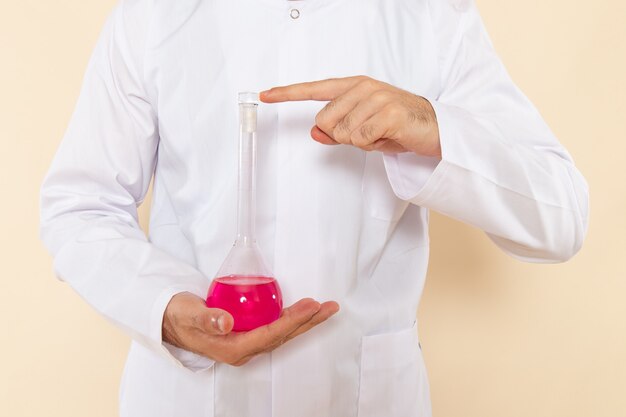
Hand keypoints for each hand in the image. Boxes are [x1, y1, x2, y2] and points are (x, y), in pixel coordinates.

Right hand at [162, 292, 339, 366]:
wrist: (169, 320)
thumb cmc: (178, 316)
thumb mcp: (189, 314)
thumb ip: (207, 318)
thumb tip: (226, 322)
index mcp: (232, 348)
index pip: (270, 335)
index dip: (293, 321)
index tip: (311, 307)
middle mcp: (243, 349)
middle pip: (282, 336)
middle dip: (308, 322)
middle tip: (329, 308)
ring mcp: (246, 342)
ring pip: (281, 332)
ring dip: (304, 321)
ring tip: (324, 309)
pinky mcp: (246, 333)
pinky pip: (274, 327)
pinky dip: (290, 318)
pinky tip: (301, 310)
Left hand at [260, 76, 440, 156]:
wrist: (434, 127)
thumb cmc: (398, 125)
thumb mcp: (363, 129)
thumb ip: (336, 131)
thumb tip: (314, 132)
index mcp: (353, 86)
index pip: (315, 89)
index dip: (288, 93)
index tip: (266, 95)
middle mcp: (362, 88)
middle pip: (325, 121)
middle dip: (343, 135)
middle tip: (369, 133)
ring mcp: (375, 98)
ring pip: (343, 133)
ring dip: (361, 142)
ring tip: (381, 134)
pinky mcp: (387, 113)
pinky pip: (361, 139)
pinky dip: (373, 145)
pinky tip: (388, 137)